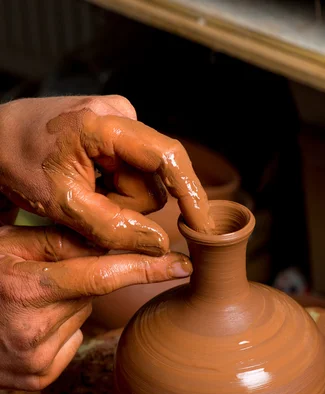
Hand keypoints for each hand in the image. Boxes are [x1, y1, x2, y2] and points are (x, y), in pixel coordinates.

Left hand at [0, 95, 213, 251]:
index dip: (190, 191)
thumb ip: (113, 227)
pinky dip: (114, 191)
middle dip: (127, 205)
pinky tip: (89, 184)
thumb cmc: (19, 162)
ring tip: (84, 193)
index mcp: (106, 124)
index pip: (168, 156)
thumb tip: (161, 244)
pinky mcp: (118, 133)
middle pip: (154, 182)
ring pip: (145, 183)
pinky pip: (133, 175)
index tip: (202, 223)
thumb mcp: (63, 204)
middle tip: (89, 205)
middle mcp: (122, 115)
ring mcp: (121, 122)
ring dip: (118, 201)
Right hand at [0, 225, 190, 389]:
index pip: (102, 276)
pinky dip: (60, 332)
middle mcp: (32, 330)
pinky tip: (31, 327)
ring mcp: (36, 360)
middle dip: (80, 282)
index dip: (146, 269)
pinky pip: (71, 344)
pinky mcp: (38, 378)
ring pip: (82, 319)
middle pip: (91, 296)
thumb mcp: (10, 246)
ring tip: (30, 304)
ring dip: (68, 307)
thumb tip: (115, 245)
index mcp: (25, 288)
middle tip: (44, 279)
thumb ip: (62, 242)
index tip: (183, 265)